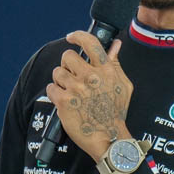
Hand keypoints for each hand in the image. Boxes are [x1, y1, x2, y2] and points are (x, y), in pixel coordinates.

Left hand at [46, 31, 133, 160]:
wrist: (108, 137)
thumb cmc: (116, 113)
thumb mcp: (123, 85)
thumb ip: (115, 63)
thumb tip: (115, 45)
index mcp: (106, 70)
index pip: (90, 43)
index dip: (77, 36)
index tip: (71, 38)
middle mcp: (91, 77)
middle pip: (67, 57)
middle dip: (67, 65)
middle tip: (72, 76)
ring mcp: (76, 89)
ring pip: (57, 73)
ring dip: (61, 81)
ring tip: (70, 92)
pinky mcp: (64, 101)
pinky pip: (51, 88)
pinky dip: (55, 94)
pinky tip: (64, 101)